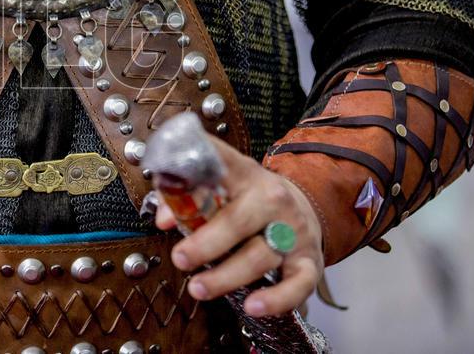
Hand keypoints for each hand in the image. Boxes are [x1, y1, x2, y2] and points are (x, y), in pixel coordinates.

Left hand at [154, 135, 323, 316]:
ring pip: (260, 257)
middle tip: (180, 259)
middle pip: (238, 222)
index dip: (196, 175)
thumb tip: (164, 219)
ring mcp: (293, 232)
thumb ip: (189, 197)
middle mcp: (273, 201)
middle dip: (206, 244)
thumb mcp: (224, 185)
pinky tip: (253, 307)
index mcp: (246, 176)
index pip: (222, 167)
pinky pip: (298, 285)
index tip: (172, 186)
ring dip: (227, 276)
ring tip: (199, 288)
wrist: (305, 205)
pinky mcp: (309, 261)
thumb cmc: (253, 199)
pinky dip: (276, 299)